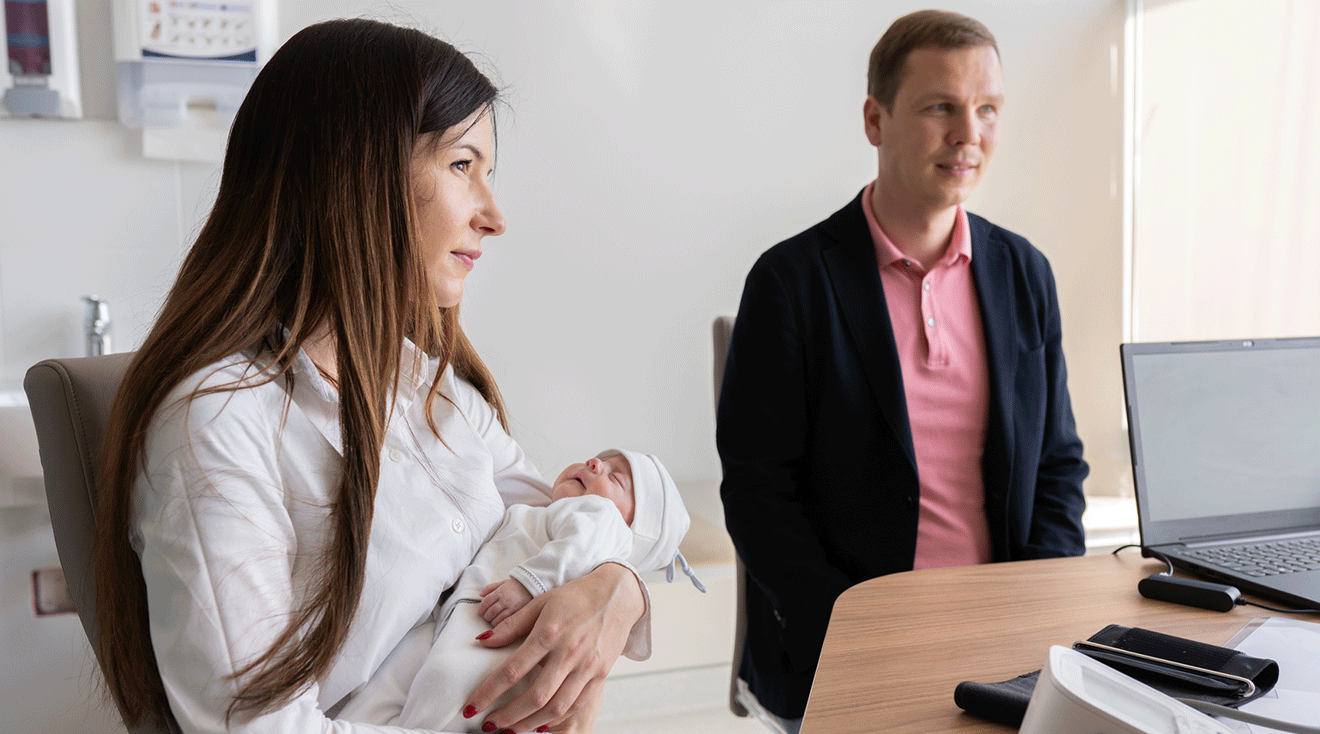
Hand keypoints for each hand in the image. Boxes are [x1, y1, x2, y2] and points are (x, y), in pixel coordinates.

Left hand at [462, 563, 644, 732]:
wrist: (617, 595)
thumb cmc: (576, 596)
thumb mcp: (541, 602)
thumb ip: (512, 624)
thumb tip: (483, 641)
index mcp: (549, 633)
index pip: (512, 670)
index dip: (488, 692)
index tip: (471, 707)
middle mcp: (568, 653)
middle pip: (534, 697)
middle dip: (507, 717)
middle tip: (489, 725)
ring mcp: (587, 666)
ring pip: (556, 708)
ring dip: (529, 723)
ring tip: (511, 729)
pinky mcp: (600, 675)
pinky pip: (577, 705)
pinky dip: (557, 720)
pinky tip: (541, 724)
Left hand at [478, 578, 533, 626]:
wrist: (533, 587)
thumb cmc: (518, 585)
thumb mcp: (503, 582)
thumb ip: (490, 588)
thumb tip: (480, 595)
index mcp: (500, 591)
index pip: (486, 601)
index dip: (481, 608)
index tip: (479, 612)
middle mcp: (505, 600)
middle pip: (491, 611)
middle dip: (486, 616)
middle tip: (486, 617)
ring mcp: (512, 607)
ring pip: (497, 619)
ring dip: (492, 621)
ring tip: (492, 621)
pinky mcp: (518, 614)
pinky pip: (506, 622)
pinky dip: (500, 624)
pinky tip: (500, 623)